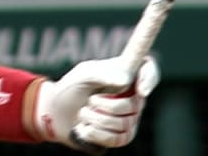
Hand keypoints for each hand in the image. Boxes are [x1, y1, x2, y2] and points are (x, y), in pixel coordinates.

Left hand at [33, 55, 159, 150]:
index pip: (148, 68)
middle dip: (104, 104)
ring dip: (95, 118)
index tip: (141, 90)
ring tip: (83, 112)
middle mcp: (134, 96)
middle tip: (89, 100)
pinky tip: (85, 127)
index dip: (150, 78)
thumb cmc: (73, 87)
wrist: (57, 112)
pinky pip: (117, 139)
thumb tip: (124, 81)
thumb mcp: (83, 75)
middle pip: (134, 105)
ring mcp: (131, 118)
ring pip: (123, 124)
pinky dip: (95, 133)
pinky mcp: (123, 136)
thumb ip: (101, 74)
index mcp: (126, 73)